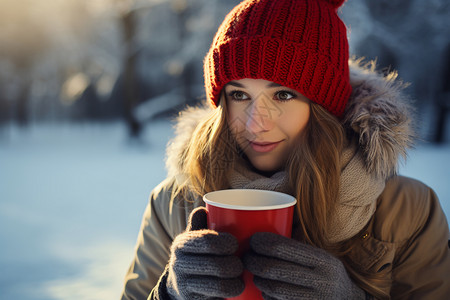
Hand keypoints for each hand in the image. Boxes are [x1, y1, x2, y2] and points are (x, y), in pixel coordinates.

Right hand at [153, 207, 244, 299]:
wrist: (179, 286)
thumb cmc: (195, 255)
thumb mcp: (194, 239)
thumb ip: (200, 223)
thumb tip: (204, 208)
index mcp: (181, 244)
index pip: (207, 241)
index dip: (226, 243)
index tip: (236, 244)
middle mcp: (179, 264)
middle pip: (216, 265)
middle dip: (235, 264)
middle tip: (242, 264)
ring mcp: (184, 285)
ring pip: (219, 285)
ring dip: (236, 281)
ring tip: (241, 277)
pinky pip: (217, 299)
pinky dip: (230, 294)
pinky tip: (236, 289)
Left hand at [243, 232, 365, 299]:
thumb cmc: (327, 274)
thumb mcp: (321, 257)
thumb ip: (298, 249)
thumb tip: (265, 226)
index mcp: (322, 260)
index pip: (281, 247)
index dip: (261, 242)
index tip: (252, 240)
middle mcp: (320, 280)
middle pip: (272, 268)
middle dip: (253, 262)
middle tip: (246, 258)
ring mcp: (314, 299)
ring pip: (273, 287)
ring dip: (258, 279)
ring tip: (254, 274)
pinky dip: (267, 296)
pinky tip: (265, 290)